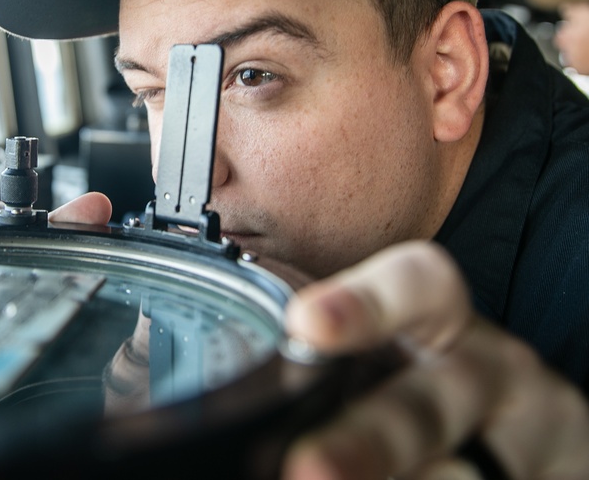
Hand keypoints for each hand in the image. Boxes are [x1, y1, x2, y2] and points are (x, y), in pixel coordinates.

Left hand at [281, 241, 588, 479]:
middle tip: (305, 467)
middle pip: (427, 405)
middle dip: (368, 441)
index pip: (420, 287)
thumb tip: (216, 371)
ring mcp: (512, 441)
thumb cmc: (426, 376)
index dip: (367, 301)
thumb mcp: (388, 345)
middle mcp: (483, 374)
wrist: (531, 436)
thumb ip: (323, 352)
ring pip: (456, 474)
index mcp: (439, 320)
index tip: (307, 322)